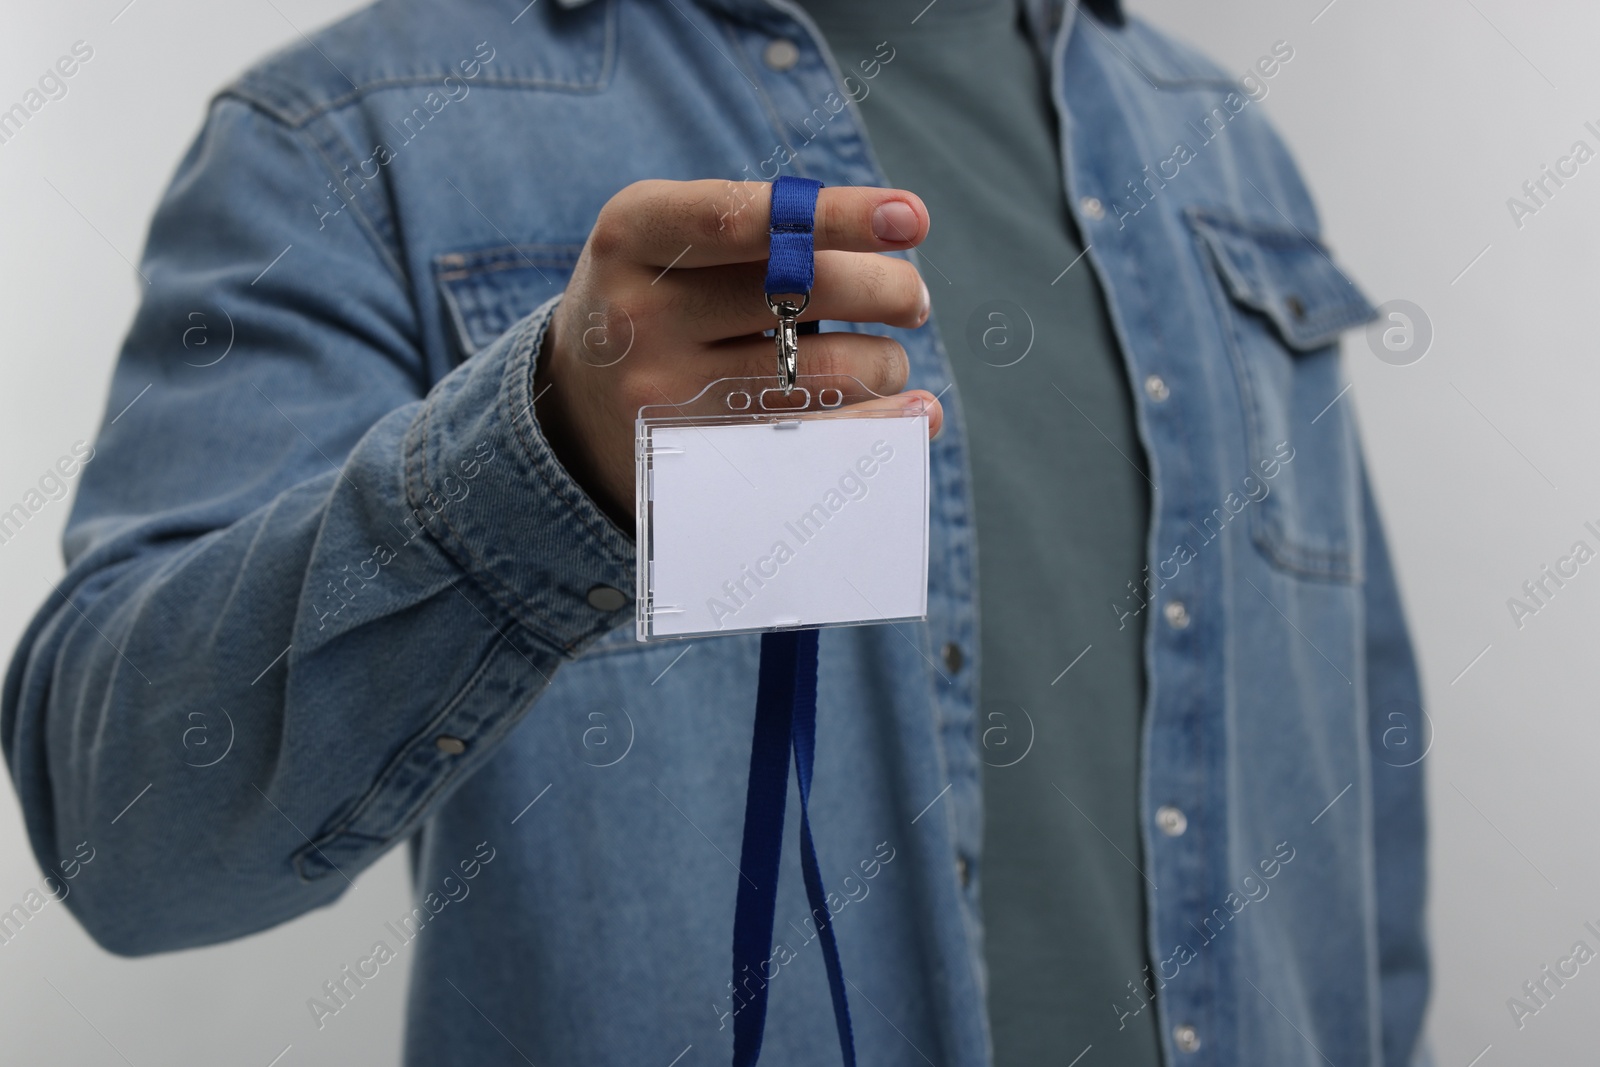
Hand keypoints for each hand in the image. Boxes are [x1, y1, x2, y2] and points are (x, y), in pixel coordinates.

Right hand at [534, 179, 940, 522]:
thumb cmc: (656, 297)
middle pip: (798, 292)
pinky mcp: (694, 456)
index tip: (913, 218)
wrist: (571, 402)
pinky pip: (810, 441)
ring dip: (883, 361)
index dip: (837, 215)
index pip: (745, 216)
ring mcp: (663, 393)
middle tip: (912, 298)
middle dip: (885, 291)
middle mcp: (639, 313)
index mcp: (633, 232)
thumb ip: (759, 227)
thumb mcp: (668, 239)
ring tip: (887, 358)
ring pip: (816, 370)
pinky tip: (918, 410)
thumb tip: (895, 234)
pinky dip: (879, 423)